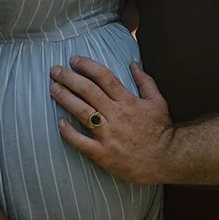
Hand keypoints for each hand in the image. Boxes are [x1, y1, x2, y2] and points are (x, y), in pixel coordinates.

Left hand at [50, 57, 174, 183]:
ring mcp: (108, 135)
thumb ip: (145, 81)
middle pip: (88, 91)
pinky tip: (59, 123)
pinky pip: (81, 142)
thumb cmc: (161, 130)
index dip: (87, 66)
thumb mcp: (158, 101)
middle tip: (54, 70)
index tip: (74, 60)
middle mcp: (116, 115)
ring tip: (53, 89)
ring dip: (65, 99)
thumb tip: (133, 63)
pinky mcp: (103, 154)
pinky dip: (69, 133)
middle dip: (69, 78)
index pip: (104, 77)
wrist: (166, 159)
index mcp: (128, 101)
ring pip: (82, 112)